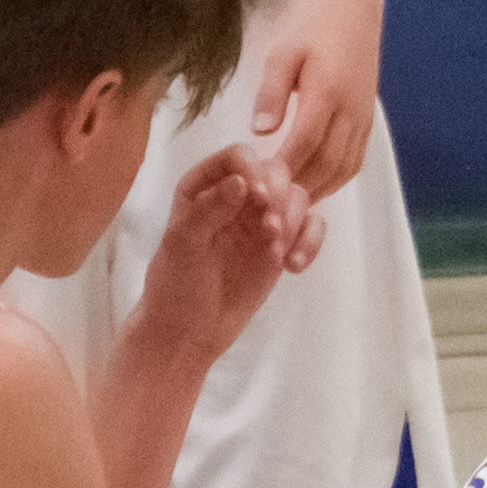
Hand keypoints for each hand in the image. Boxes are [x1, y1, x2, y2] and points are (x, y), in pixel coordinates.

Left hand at [132, 144, 318, 368]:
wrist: (189, 330)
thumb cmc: (175, 284)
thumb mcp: (181, 244)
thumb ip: (208, 209)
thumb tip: (242, 181)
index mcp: (204, 184)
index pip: (238, 157)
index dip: (253, 169)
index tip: (258, 196)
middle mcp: (237, 195)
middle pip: (276, 171)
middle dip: (279, 195)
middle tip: (271, 226)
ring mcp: (262, 219)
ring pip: (298, 197)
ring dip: (295, 220)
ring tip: (276, 252)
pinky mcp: (282, 245)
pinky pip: (311, 229)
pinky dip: (311, 242)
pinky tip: (293, 267)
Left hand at [246, 0, 382, 203]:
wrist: (354, 9)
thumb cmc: (312, 27)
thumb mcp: (283, 53)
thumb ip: (271, 93)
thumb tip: (260, 131)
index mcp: (327, 91)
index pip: (304, 142)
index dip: (283, 168)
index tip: (259, 187)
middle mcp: (350, 111)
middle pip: (325, 163)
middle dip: (298, 187)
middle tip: (270, 206)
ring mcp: (362, 118)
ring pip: (343, 168)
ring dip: (317, 190)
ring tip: (289, 204)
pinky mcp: (368, 121)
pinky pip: (354, 161)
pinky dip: (335, 181)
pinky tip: (314, 188)